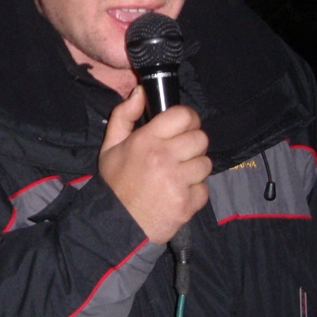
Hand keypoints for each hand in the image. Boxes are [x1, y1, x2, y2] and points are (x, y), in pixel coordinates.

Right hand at [98, 85, 211, 243]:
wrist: (116, 224)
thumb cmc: (115, 183)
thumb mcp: (110, 146)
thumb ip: (124, 115)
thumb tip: (141, 92)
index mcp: (146, 140)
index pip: (184, 115)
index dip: (188, 119)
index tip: (183, 128)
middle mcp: (164, 158)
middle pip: (200, 138)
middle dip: (193, 144)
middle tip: (180, 154)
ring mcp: (177, 182)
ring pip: (206, 164)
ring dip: (195, 169)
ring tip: (179, 175)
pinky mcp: (187, 203)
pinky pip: (204, 189)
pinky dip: (195, 192)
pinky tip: (179, 193)